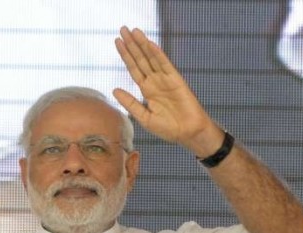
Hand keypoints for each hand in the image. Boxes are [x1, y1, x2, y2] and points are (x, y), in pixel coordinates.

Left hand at [113, 26, 218, 149]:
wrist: (187, 133)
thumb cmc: (168, 128)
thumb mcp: (144, 117)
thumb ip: (130, 103)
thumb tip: (114, 89)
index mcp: (147, 90)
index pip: (134, 69)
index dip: (125, 55)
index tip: (117, 42)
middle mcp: (155, 82)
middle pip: (140, 60)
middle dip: (131, 45)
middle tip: (122, 29)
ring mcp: (165, 80)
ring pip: (151, 59)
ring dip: (142, 44)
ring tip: (133, 31)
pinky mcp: (176, 80)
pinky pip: (165, 64)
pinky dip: (157, 54)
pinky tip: (149, 43)